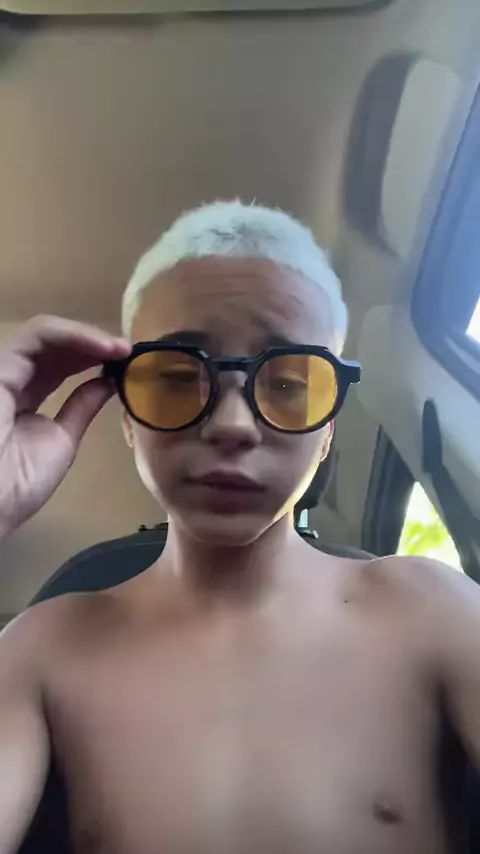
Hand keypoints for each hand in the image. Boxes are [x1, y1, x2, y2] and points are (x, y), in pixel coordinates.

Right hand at [0, 315, 129, 538]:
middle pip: (53, 346)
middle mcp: (9, 378)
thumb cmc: (20, 482)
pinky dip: (73, 335)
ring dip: (87, 336)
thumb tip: (107, 382)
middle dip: (92, 344)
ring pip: (45, 334)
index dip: (90, 358)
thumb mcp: (62, 439)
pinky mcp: (0, 366)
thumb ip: (81, 407)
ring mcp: (2, 369)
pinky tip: (103, 347)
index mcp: (20, 397)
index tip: (125, 363)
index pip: (57, 365)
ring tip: (120, 348)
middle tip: (128, 350)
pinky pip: (37, 336)